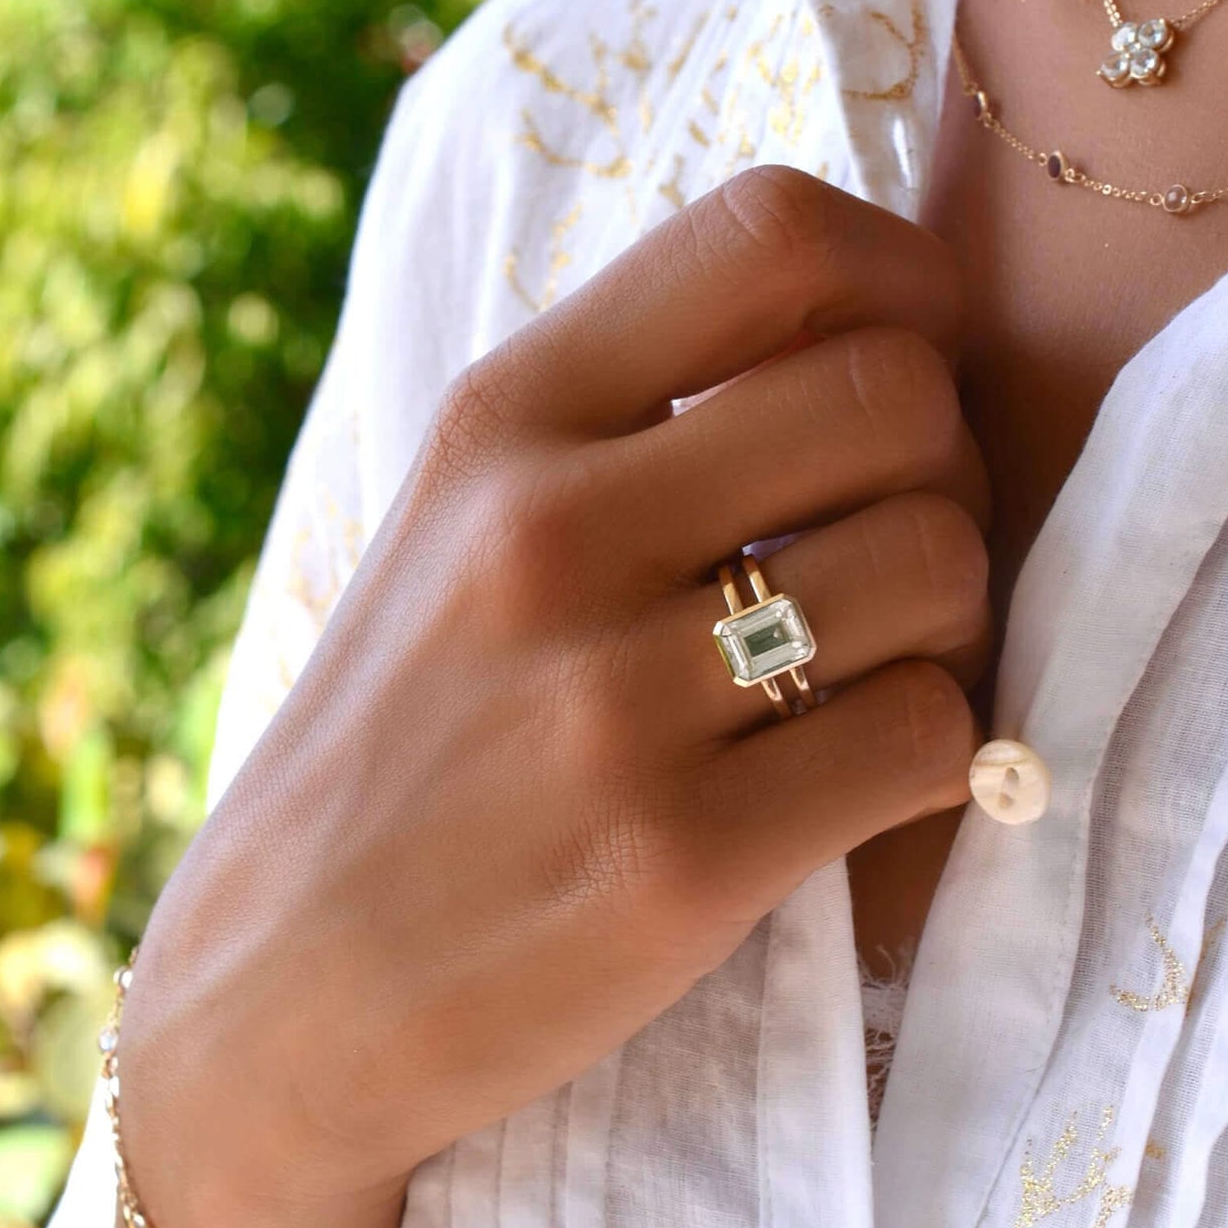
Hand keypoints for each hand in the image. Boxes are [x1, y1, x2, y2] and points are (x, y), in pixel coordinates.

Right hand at [116, 165, 989, 1227]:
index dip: (901, 277)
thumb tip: (858, 346)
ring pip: (941, 562)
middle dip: (945, 471)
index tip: (912, 358)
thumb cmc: (391, 754)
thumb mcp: (450, 535)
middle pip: (897, 395)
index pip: (769, 232)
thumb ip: (620, 426)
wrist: (276, 995)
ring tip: (873, 677)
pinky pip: (931, 734)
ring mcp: (614, 699)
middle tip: (892, 555)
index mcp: (499, 423)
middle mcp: (552, 531)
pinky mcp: (682, 858)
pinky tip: (862, 785)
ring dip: (950, 623)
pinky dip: (936, 755)